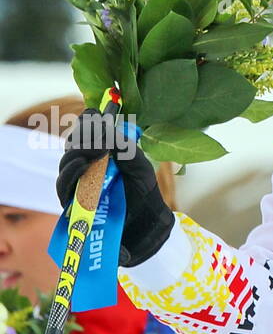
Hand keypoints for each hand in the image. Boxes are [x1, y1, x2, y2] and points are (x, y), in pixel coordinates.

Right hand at [56, 109, 174, 266]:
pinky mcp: (72, 201)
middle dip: (83, 135)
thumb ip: (122, 145)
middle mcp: (85, 164)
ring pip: (66, 162)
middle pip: (73, 143)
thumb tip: (103, 129)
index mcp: (99, 152)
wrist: (146, 219)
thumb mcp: (137, 162)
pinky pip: (64, 184)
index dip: (87, 121)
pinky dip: (71, 172)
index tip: (97, 113)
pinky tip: (81, 164)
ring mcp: (77, 182)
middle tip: (99, 132)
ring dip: (77, 151)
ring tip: (93, 148)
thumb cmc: (142, 189)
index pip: (84, 130)